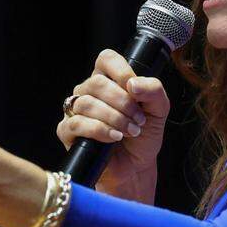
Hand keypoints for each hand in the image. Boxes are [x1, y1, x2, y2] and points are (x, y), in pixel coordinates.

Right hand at [55, 49, 170, 203]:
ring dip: (114, 118)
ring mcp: (75, 111)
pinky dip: (99, 130)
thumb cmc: (143, 135)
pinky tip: (114, 138)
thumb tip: (133, 83)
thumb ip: (153, 91)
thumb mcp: (159, 110)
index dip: (121, 70)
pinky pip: (76, 124)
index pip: (106, 59)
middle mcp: (89, 92)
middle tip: (138, 119)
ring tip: (130, 131)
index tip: (135, 89)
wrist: (136, 166)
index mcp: (109, 80)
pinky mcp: (67, 132)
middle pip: (96, 82)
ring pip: (86, 103)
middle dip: (122, 102)